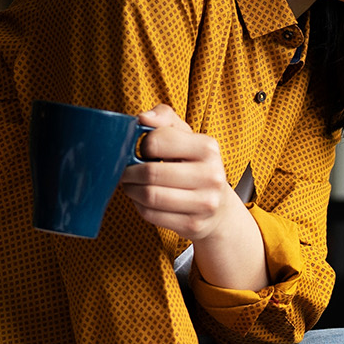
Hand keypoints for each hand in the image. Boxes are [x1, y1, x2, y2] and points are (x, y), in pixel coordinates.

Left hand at [119, 104, 237, 243]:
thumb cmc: (194, 166)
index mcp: (208, 147)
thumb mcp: (185, 136)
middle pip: (150, 172)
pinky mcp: (193, 224)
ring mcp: (205, 203)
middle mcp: (212, 175)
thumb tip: (142, 118)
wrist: (218, 208)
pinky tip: (144, 201)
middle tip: (126, 172)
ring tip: (132, 185)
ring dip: (132, 190)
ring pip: (149, 195)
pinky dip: (140, 207)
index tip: (142, 150)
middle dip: (129, 172)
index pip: (157, 140)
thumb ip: (164, 118)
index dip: (142, 145)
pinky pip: (151, 215)